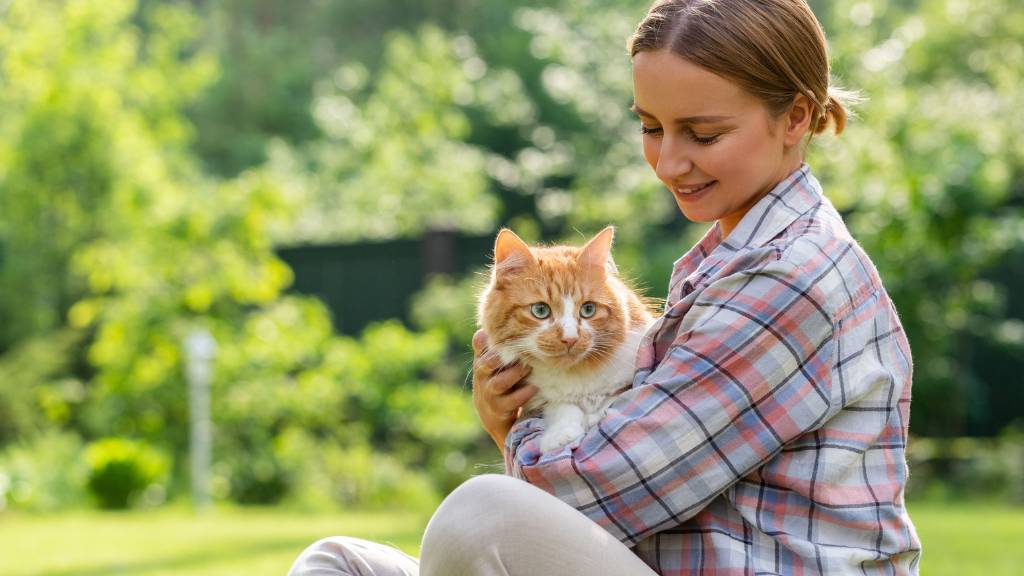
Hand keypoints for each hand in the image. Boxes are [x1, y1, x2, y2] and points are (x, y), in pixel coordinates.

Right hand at [472, 329, 537, 451]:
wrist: (492, 416)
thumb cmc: (499, 380)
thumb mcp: (496, 362)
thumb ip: (501, 344)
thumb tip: (517, 320)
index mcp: (482, 360)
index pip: (479, 344)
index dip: (487, 337)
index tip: (501, 331)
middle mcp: (482, 376)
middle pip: (485, 363)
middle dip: (500, 357)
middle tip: (518, 351)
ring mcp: (489, 394)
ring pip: (498, 383)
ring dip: (515, 375)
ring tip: (528, 368)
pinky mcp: (499, 409)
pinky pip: (511, 401)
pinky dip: (523, 393)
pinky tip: (534, 387)